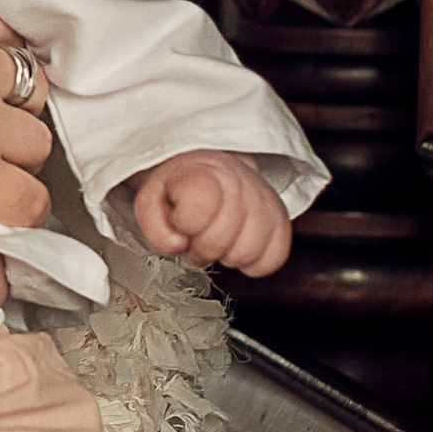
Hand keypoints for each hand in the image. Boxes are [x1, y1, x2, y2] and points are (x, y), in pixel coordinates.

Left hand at [132, 149, 291, 275]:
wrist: (211, 170)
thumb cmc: (181, 189)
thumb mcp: (151, 199)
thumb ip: (154, 224)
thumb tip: (177, 243)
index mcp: (202, 172)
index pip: (198, 210)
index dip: (184, 225)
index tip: (180, 221)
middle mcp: (239, 182)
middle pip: (220, 242)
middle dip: (201, 249)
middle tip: (196, 238)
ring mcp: (264, 200)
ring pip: (248, 254)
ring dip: (227, 256)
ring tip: (218, 240)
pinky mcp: (281, 220)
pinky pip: (274, 259)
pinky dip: (254, 262)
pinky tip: (239, 245)